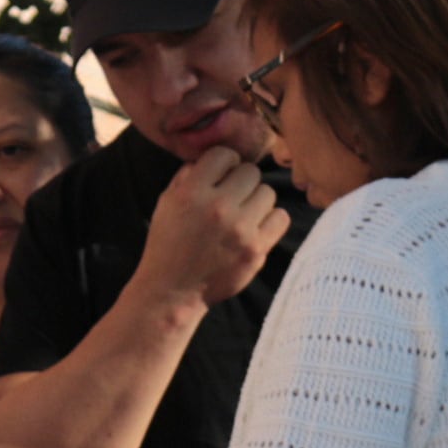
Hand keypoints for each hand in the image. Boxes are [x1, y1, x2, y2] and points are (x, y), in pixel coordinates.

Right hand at [129, 147, 288, 307]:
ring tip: (241, 217)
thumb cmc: (169, 244)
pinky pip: (281, 217)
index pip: (224, 154)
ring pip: (268, 192)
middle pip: (251, 172)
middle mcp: (216, 208)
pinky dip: (270, 222)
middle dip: (241, 183)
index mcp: (191, 193)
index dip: (223, 165)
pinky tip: (254, 230)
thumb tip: (219, 157)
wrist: (172, 292)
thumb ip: (189, 175)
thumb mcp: (166, 203)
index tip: (219, 179)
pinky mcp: (255, 250)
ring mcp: (239, 230)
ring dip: (256, 202)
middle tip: (231, 201)